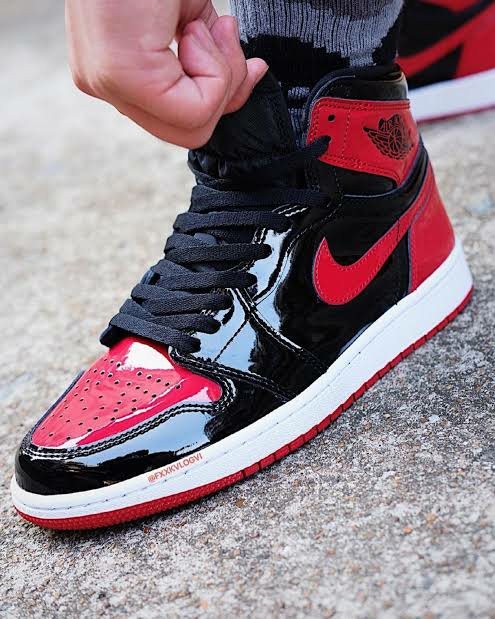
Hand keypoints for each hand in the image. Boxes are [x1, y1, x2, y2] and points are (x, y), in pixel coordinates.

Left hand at [65, 0, 267, 147]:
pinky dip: (214, 70)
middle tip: (224, 35)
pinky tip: (195, 27)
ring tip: (205, 25)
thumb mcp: (192, 17)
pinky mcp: (122, 77)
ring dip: (220, 75)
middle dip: (224, 91)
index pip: (181, 119)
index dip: (223, 95)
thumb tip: (249, 79)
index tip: (243, 54)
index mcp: (117, 70)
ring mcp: (108, 84)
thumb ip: (210, 60)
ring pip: (194, 128)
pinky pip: (193, 110)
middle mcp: (105, 84)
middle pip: (190, 134)